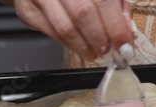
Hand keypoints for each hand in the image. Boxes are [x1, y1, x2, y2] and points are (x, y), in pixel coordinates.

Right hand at [13, 0, 133, 60]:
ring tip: (94, 53)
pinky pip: (51, 33)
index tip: (124, 44)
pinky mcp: (28, 9)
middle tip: (109, 51)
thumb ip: (117, 6)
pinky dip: (68, 45)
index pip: (104, 1)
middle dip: (100, 39)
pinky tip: (78, 46)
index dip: (116, 27)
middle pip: (84, 14)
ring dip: (84, 46)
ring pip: (65, 27)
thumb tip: (128, 31)